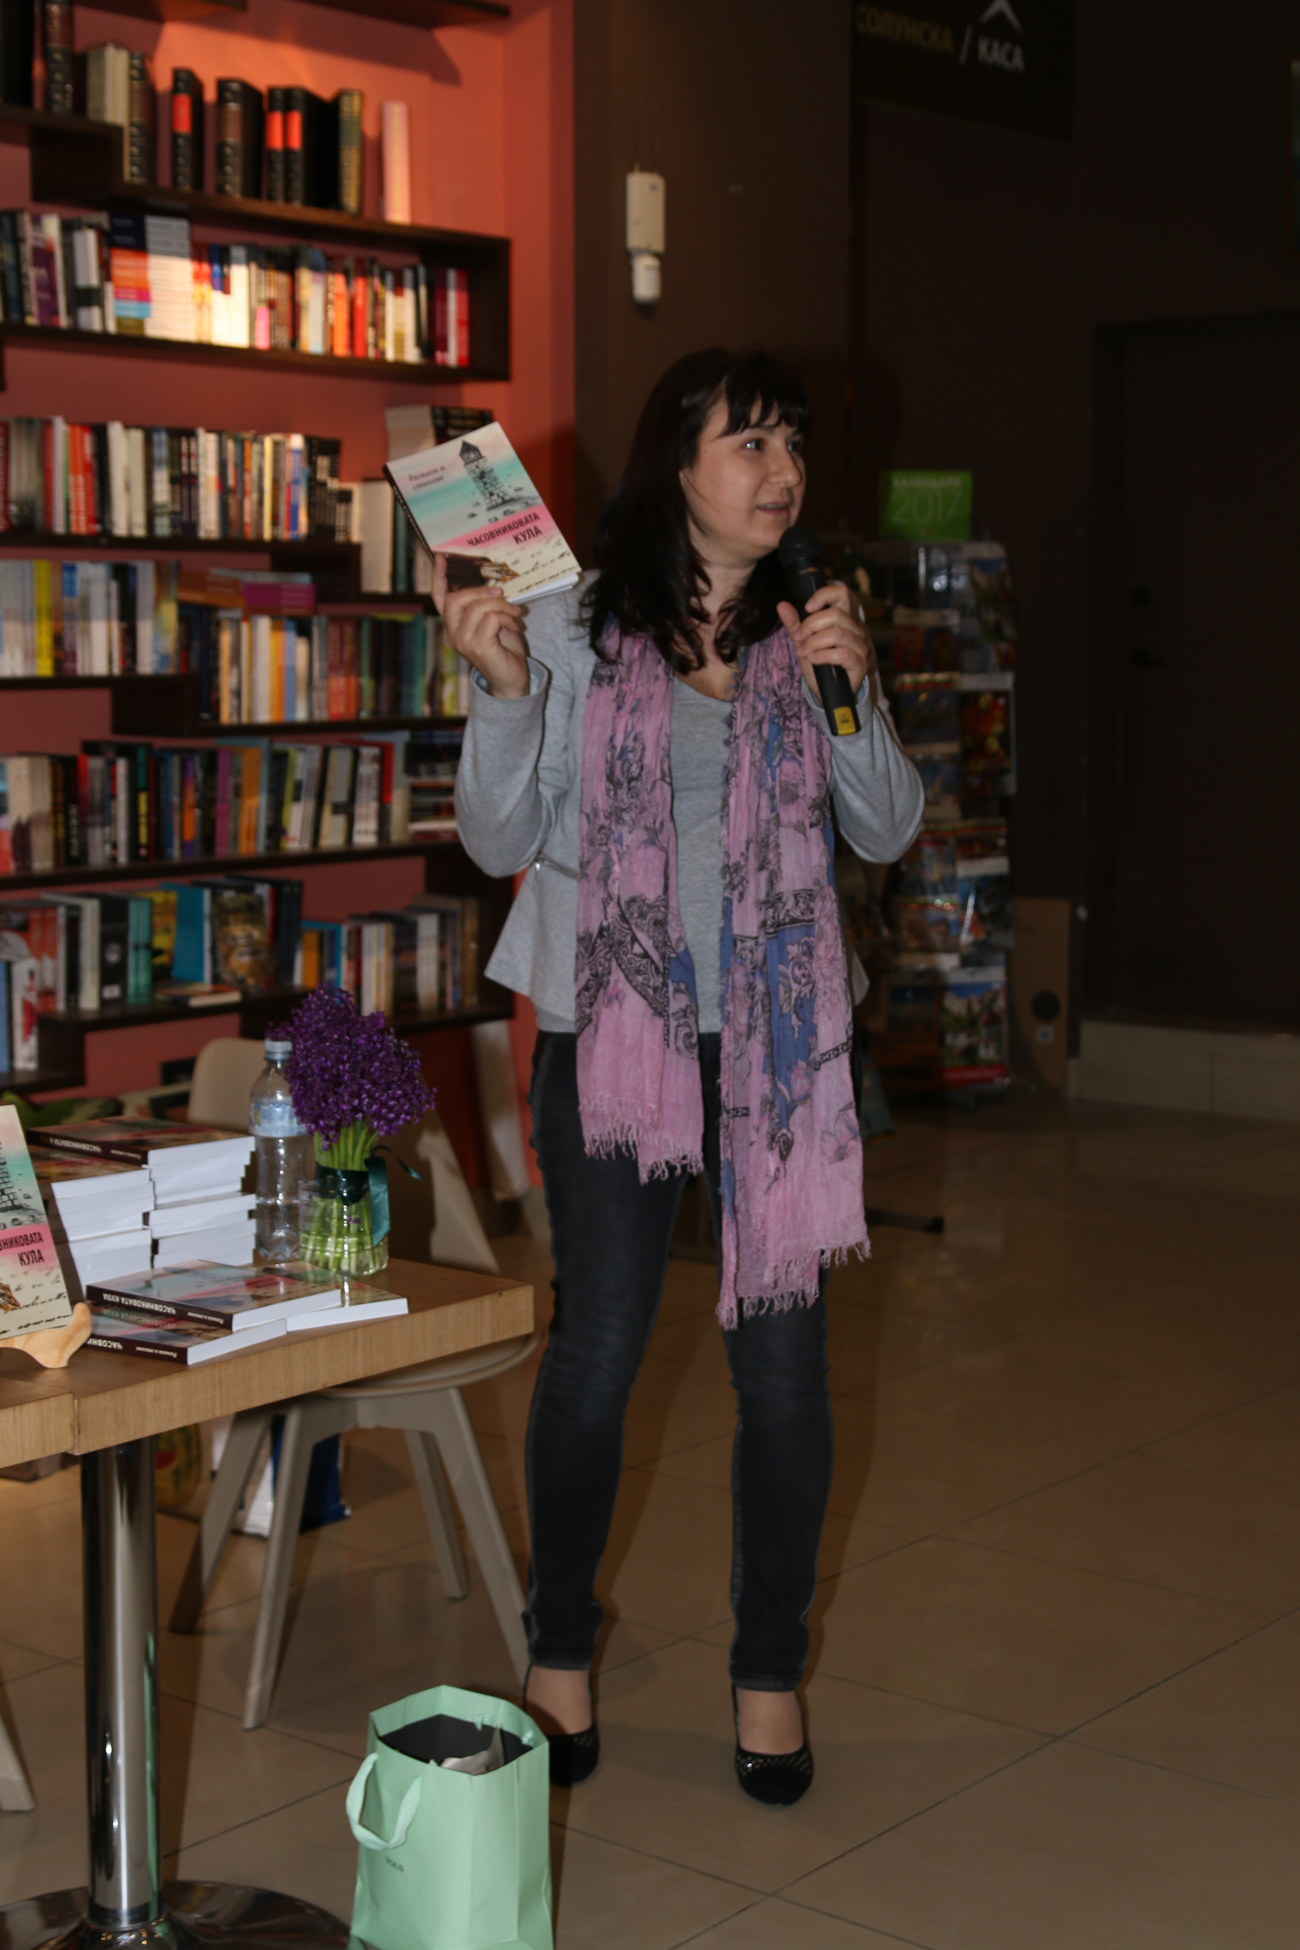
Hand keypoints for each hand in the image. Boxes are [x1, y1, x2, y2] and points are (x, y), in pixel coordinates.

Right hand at [431, 553, 529, 699]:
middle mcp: (453, 634)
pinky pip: (491, 619)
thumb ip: (486, 606)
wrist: (511, 680)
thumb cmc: (503, 650)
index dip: (438, 578)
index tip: (440, 558)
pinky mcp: (478, 647)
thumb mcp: (493, 622)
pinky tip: (514, 626)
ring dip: (501, 605)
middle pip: (456, 600)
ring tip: (515, 613)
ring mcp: (463, 642)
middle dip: (480, 591)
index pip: (440, 599)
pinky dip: (506, 617)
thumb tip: (494, 586)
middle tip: (501, 592)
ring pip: (477, 608)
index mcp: (454, 626)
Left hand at [777, 582, 873, 702]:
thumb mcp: (802, 642)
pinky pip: (842, 654)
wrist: (824, 690)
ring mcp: (859, 646)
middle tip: (799, 638)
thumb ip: (794, 624)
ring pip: (837, 633)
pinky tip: (814, 659)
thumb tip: (781, 605)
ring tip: (804, 652)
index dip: (824, 594)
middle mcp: (854, 629)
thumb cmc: (817, 663)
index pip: (841, 593)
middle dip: (811, 625)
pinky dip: (823, 655)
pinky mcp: (859, 663)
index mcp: (842, 618)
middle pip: (835, 614)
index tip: (807, 607)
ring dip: (814, 642)